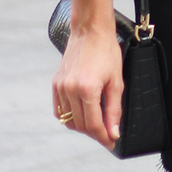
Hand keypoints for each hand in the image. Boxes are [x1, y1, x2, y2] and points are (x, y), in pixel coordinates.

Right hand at [52, 0, 123, 149]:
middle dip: (94, 132)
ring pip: (69, 120)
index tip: (111, 141)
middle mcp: (70, 90)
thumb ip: (114, 110)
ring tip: (96, 121)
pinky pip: (59, 110)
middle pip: (80, 125)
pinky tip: (81, 113)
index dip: (103, 137)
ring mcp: (60, 87)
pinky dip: (69, 116)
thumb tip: (113, 132)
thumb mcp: (116, 81)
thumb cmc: (107, 51)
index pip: (93, 125)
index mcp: (87, 89)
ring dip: (82, 125)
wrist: (91, 30)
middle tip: (107, 132)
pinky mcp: (56, 83)